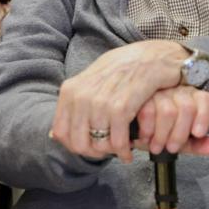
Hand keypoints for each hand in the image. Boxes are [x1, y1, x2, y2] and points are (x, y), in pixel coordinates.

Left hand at [50, 40, 186, 160]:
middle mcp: (81, 97)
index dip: (75, 146)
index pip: (61, 133)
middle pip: (78, 143)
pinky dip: (124, 150)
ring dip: (111, 152)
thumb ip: (76, 102)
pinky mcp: (121, 107)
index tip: (91, 147)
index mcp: (70, 90)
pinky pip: (118, 141)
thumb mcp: (92, 80)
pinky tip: (130, 150)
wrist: (153, 55)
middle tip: (108, 152)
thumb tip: (55, 133)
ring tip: (121, 149)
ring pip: (98, 145)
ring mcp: (100, 102)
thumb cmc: (125, 68)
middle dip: (95, 153)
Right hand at [133, 86, 208, 157]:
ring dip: (162, 135)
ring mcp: (157, 91)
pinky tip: (145, 137)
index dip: (203, 117)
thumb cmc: (156, 132)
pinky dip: (147, 130)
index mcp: (190, 97)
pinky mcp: (139, 95)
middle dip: (179, 135)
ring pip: (168, 111)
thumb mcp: (177, 140)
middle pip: (187, 108)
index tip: (197, 133)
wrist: (129, 131)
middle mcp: (175, 90)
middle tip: (171, 148)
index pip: (203, 99)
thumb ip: (195, 144)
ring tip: (156, 146)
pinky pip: (148, 112)